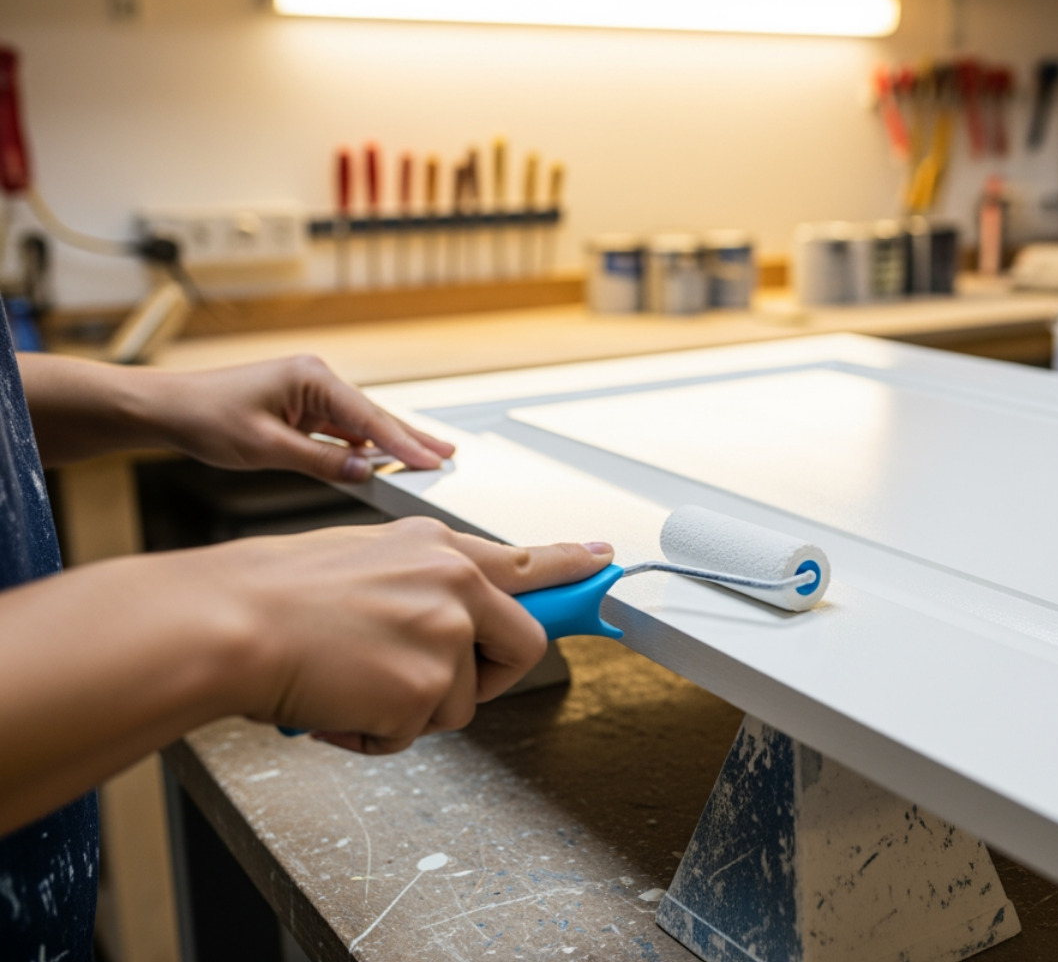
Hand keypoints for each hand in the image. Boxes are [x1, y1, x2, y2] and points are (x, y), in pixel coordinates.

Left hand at [143, 355, 454, 482]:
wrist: (166, 408)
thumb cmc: (205, 417)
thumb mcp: (265, 448)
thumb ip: (320, 460)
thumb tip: (363, 471)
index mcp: (312, 378)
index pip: (369, 416)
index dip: (404, 443)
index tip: (433, 461)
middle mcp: (316, 379)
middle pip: (374, 415)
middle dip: (411, 437)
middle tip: (449, 455)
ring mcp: (310, 393)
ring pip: (360, 424)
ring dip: (389, 444)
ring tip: (426, 460)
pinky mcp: (302, 408)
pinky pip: (341, 430)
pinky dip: (362, 446)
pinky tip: (382, 460)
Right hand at [209, 518, 613, 752]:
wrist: (227, 623)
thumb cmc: (275, 594)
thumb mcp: (365, 560)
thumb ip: (423, 582)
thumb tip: (454, 614)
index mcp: (438, 548)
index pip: (526, 559)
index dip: (572, 568)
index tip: (605, 564)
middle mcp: (455, 583)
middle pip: (520, 648)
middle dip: (484, 678)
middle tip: (426, 684)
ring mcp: (446, 635)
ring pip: (460, 702)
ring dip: (408, 709)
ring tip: (349, 682)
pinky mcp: (426, 688)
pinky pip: (416, 734)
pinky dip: (374, 734)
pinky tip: (336, 703)